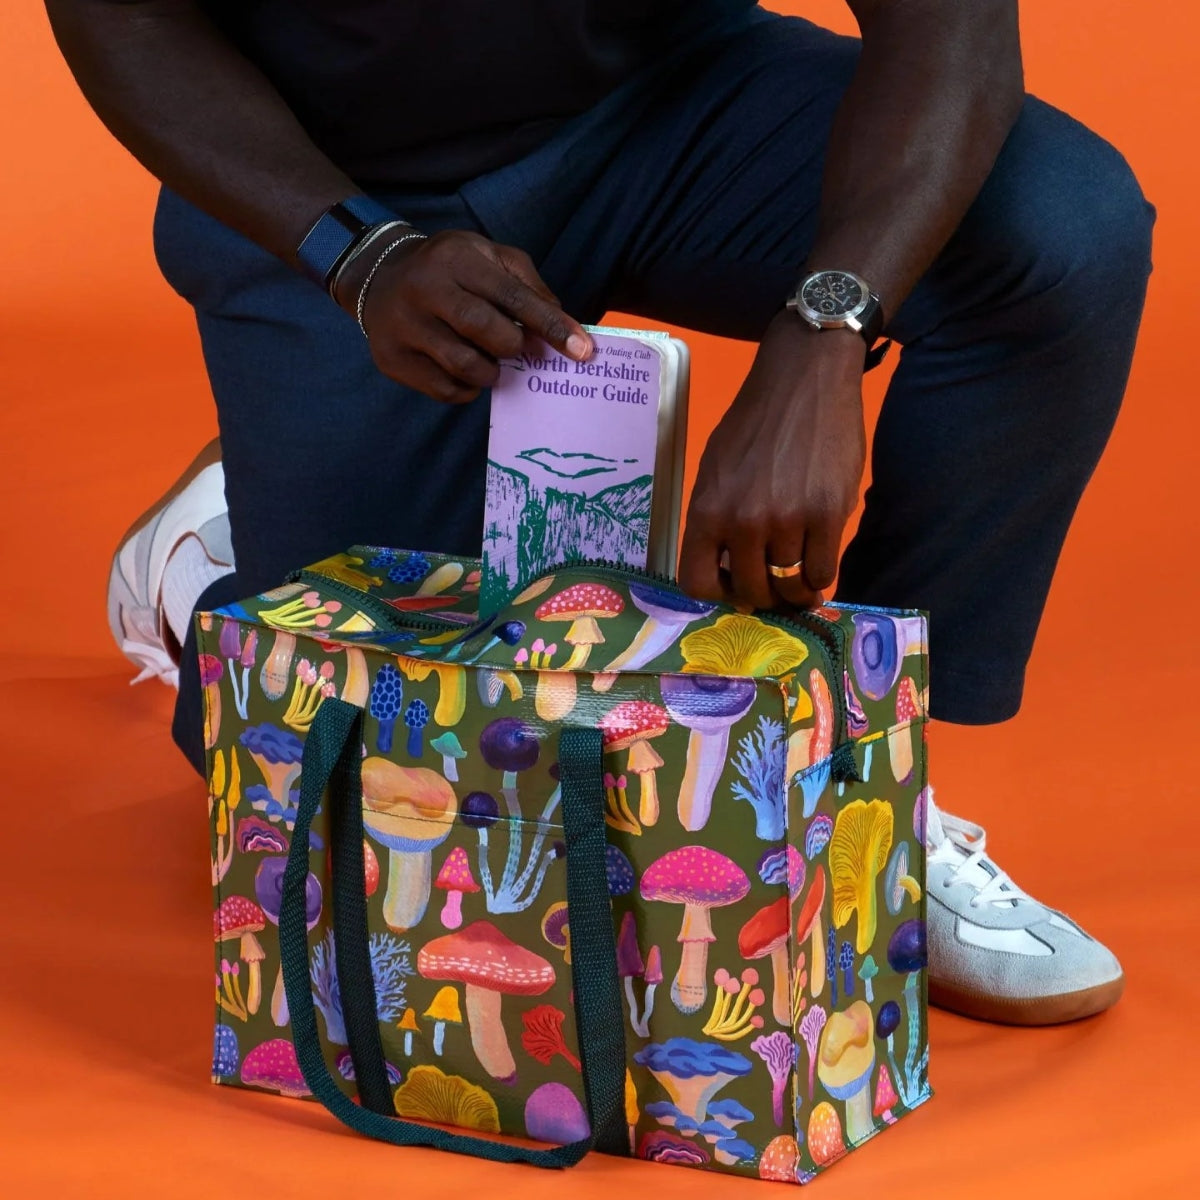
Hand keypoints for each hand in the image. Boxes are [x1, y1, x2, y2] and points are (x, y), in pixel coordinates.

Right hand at [335, 229, 591, 401]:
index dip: (551, 326)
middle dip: (514, 347)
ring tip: (489, 358)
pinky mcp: (392, 360)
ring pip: (466, 367)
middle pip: (487, 332)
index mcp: (455, 259)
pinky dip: (467, 388)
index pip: (513, 296)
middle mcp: (424, 289)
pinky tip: (465, 370)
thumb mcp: (488, 257)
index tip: (582, 351)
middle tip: (517, 348)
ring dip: (492, 371)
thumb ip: (529, 286)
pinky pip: (445, 390)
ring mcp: (404, 327)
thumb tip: (563, 327)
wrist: (379, 277)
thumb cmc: (449, 269)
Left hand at [678, 313, 867, 610]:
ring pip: (789, 585)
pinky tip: (818, 561)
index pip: (698, 584)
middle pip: (750, 591)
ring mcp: (787, 519)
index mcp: (707, 510)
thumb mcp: (715, 469)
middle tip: (775, 585)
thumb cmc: (755, 424)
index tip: (734, 586)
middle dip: (763, 595)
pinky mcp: (829, 514)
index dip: (719, 593)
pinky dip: (820, 577)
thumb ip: (716, 519)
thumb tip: (726, 568)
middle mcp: (743, 521)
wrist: (804, 379)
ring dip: (796, 588)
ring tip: (801, 577)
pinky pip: (822, 571)